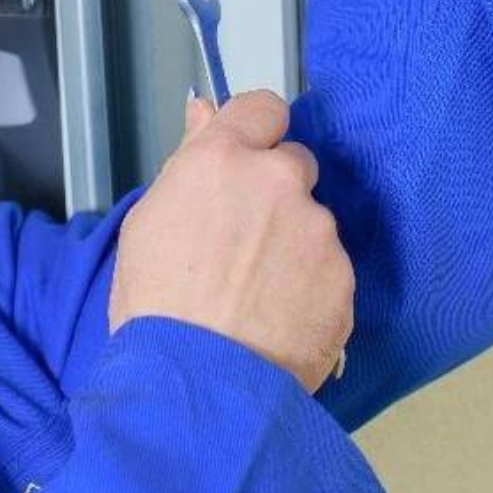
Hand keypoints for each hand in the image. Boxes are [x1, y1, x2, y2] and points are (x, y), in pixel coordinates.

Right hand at [110, 91, 354, 392]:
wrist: (198, 384)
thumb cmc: (157, 307)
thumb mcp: (149, 222)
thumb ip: (188, 160)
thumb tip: (204, 111)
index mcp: (222, 159)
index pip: (263, 108)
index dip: (257, 133)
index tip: (248, 159)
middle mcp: (278, 181)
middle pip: (295, 164)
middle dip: (277, 193)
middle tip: (245, 242)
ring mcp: (317, 229)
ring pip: (313, 222)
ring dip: (295, 245)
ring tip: (257, 295)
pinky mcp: (343, 276)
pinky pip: (330, 270)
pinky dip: (312, 288)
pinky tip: (279, 319)